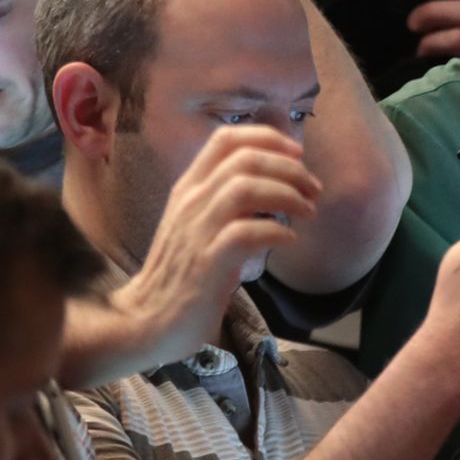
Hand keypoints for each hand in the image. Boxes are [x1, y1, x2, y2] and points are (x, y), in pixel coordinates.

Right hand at [113, 126, 321, 366]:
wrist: (146, 320)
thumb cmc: (181, 273)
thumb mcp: (198, 225)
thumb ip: (225, 201)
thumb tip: (273, 185)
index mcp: (189, 188)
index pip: (225, 139)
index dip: (267, 138)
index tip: (297, 153)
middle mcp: (191, 202)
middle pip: (245, 160)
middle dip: (289, 168)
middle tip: (313, 190)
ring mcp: (197, 231)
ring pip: (245, 188)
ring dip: (287, 195)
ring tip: (308, 211)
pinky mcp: (207, 263)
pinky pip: (245, 233)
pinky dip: (275, 231)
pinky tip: (289, 240)